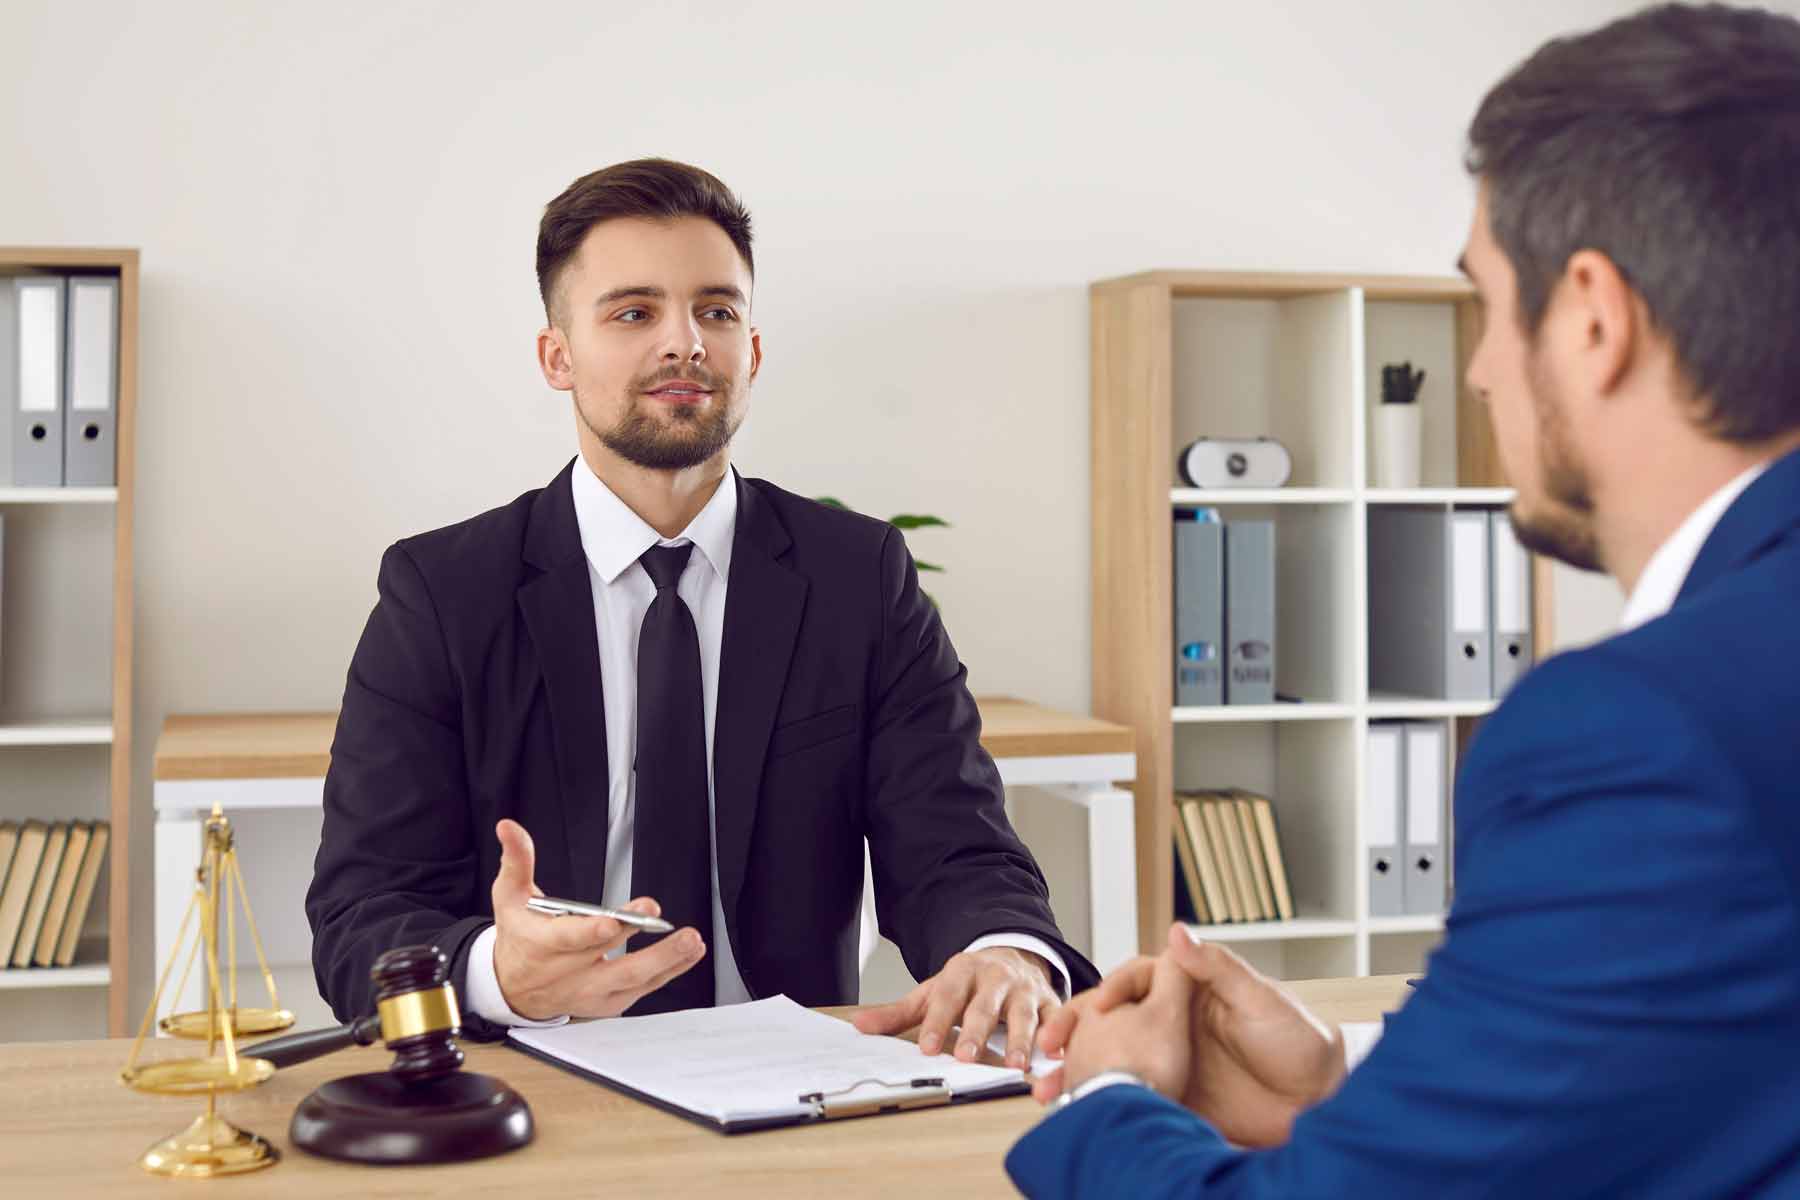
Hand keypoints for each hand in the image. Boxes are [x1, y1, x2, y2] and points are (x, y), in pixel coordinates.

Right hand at [489, 819, 706, 1019]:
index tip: (612, 921)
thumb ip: (517, 860)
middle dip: (636, 938)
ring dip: (665, 960)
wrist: (514, 987)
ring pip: (630, 979)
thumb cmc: (519, 937)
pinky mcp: (606, 1002)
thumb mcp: (509, 896)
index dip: (590, 933)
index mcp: (542, 945)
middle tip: (660, 917)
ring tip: (691, 941)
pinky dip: (668, 973)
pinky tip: (688, 955)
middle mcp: (566, 973)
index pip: (567, 940)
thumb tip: (509, 827)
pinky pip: (641, 990)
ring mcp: (588, 992)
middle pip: (606, 959)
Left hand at [852, 947, 1060, 1069]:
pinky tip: (1054, 1058)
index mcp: (963, 970)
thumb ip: (899, 1013)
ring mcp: (1025, 989)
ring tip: (1015, 1064)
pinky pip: (1056, 1019)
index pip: (947, 996)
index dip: (938, 1022)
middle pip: (985, 1005)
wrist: (1012, 955)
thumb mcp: (933, 991)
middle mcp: (996, 977)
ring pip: (1024, 1014)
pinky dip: (1058, 1036)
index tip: (929, 1048)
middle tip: (969, 1057)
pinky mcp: (1049, 1001)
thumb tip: (859, 1026)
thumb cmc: (968, 983)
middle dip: (978, 1031)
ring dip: (1021, 1039)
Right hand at [1037, 925, 1344, 1146]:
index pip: (1135, 980)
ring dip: (1078, 1069)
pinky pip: (1130, 1092)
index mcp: (1189, 991)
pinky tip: (1078, 1110)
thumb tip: (1176, 928)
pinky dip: (1101, 1100)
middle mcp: (1172, 1022)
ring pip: (1111, 1057)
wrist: (1319, 1102)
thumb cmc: (1298, 1041)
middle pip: (1110, 1019)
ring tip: (1048, 1088)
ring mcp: (1169, 1058)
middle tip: (1049, 1046)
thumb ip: (1217, 967)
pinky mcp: (1172, 1093)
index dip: (1111, 991)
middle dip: (1074, 1029)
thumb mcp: (1259, 1000)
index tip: (1097, 1008)